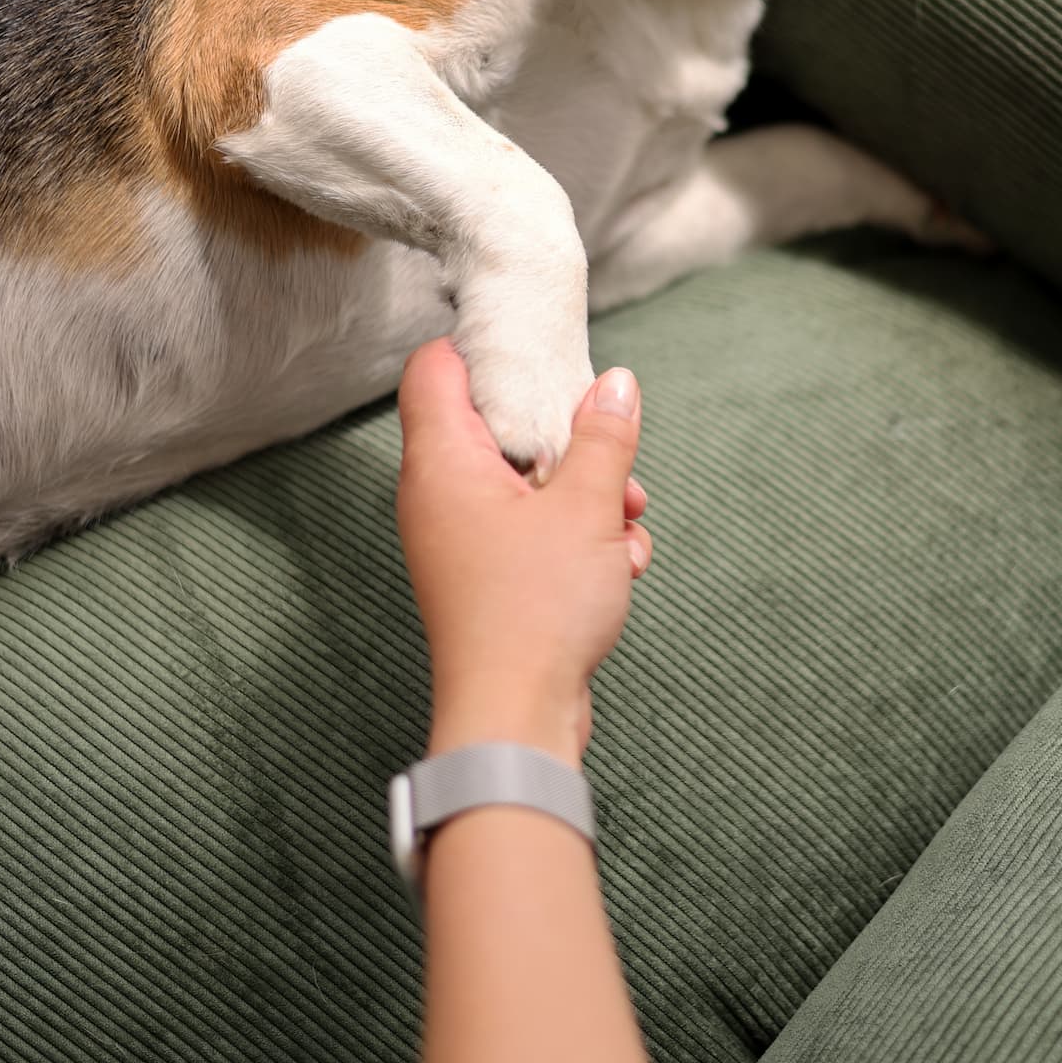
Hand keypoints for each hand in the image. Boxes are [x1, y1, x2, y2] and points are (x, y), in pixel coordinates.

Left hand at [396, 338, 650, 768]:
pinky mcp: (488, 576)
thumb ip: (602, 436)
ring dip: (585, 491)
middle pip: (496, 424)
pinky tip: (619, 562)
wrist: (516, 717)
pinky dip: (578, 536)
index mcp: (443, 463)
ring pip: (527, 482)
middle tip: (607, 448)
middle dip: (565, 434)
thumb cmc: (536, 611)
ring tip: (625, 518)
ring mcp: (462, 538)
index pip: (435, 368)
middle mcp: (440, 495)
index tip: (538, 345)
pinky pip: (534, 530)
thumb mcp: (586, 507)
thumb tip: (615, 383)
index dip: (484, 346)